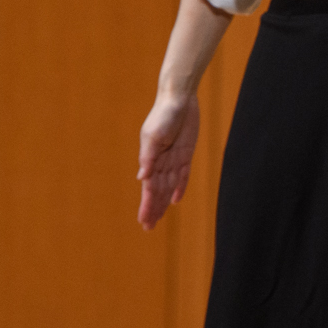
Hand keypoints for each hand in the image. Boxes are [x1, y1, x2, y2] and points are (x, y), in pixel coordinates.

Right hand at [138, 92, 200, 227]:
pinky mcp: (185, 154)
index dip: (147, 205)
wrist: (178, 98)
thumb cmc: (163, 114)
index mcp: (150, 159)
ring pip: (168, 186)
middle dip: (152, 209)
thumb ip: (148, 157)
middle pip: (157, 191)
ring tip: (158, 219)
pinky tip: (175, 201)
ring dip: (162, 203)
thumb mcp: (154, 135)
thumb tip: (141, 178)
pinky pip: (182, 175)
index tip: (143, 221)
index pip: (149, 188)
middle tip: (148, 228)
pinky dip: (179, 188)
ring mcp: (173, 158)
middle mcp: (160, 161)